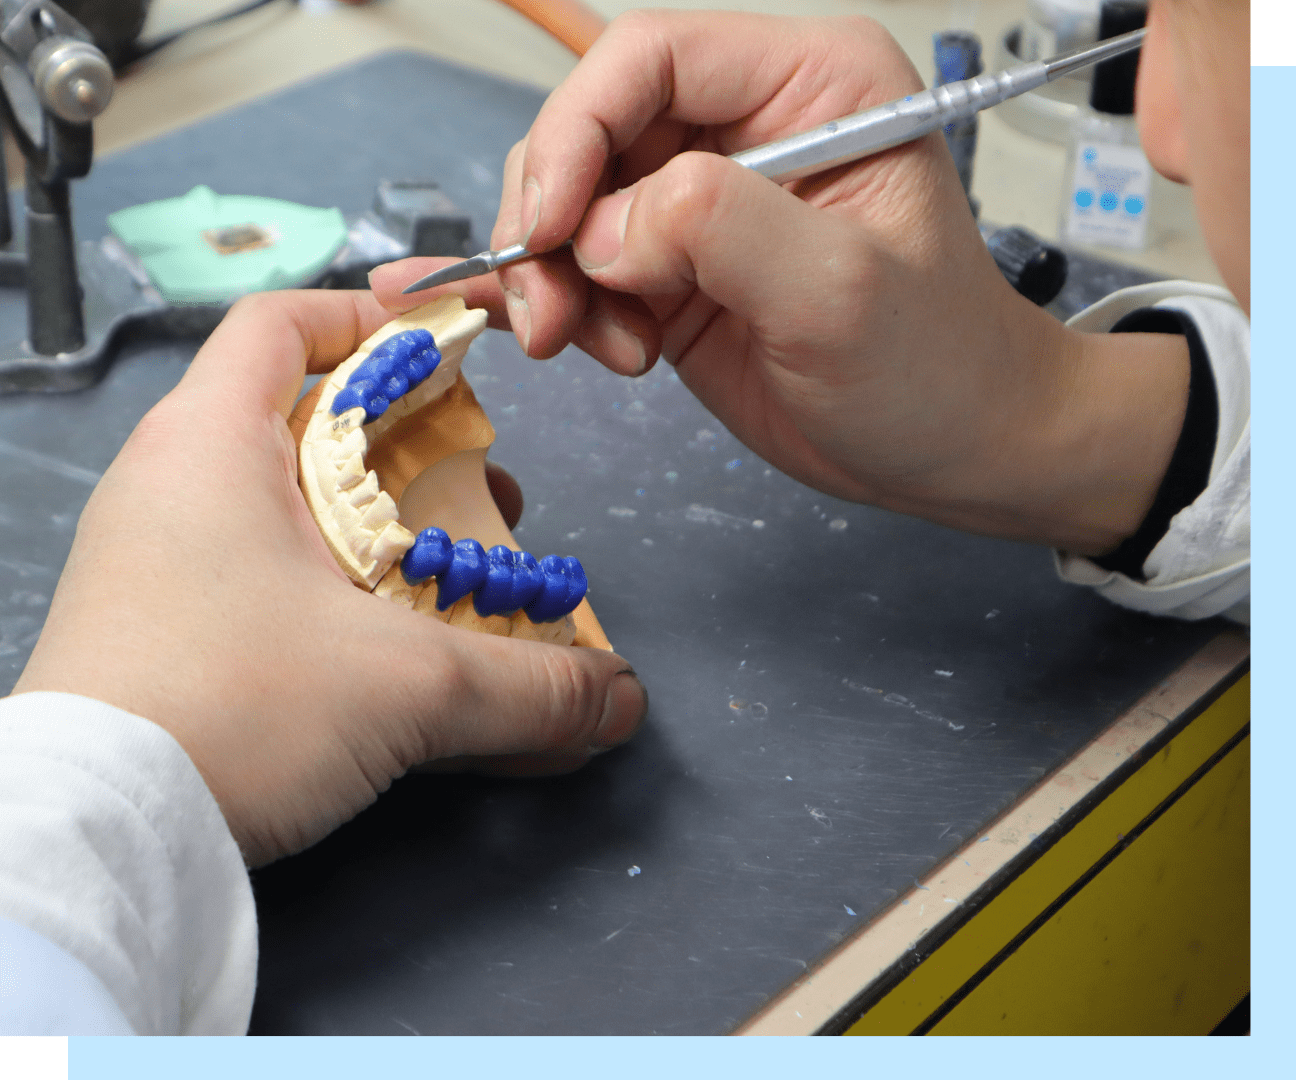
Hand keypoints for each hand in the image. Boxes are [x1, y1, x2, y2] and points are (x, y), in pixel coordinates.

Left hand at [12, 291, 646, 865]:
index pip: (287, 323)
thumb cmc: (226, 709)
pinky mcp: (164, 633)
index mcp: (214, 443)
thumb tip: (619, 700)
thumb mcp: (406, 687)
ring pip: (295, 510)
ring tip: (456, 578)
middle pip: (308, 421)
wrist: (93, 842)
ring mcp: (162, 563)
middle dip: (415, 452)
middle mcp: (177, 487)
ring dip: (386, 532)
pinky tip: (398, 649)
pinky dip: (344, 593)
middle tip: (488, 498)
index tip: (455, 357)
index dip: (376, 320)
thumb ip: (530, 685)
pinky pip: (269, 581)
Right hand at [371, 10, 1189, 555]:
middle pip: (595, 129)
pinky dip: (561, 301)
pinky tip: (571, 340)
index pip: (652, 59)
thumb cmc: (937, 364)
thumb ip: (722, 228)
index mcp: (812, 86)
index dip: (577, 131)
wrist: (953, 447)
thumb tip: (607, 224)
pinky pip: (586, 264)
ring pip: (577, 203)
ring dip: (554, 275)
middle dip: (552, 220)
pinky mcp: (681, 269)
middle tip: (551, 312)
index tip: (551, 227)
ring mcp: (709, 203)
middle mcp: (751, 130)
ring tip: (589, 344)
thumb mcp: (839, 290)